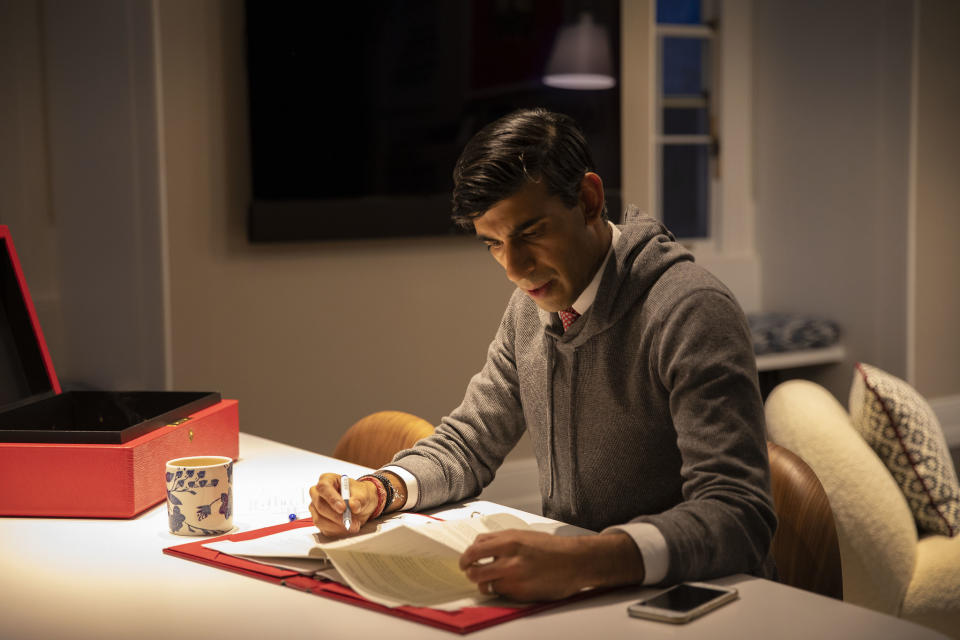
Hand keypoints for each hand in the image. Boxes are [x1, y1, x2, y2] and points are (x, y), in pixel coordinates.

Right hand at [308, 473, 378, 536]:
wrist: (361, 504)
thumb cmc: (359, 494)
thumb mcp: (363, 494)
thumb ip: (359, 499)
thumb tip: (353, 505)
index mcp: (327, 480)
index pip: (323, 487)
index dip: (332, 498)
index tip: (343, 508)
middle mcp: (318, 493)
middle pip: (320, 505)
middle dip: (336, 516)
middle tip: (351, 521)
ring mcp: (316, 507)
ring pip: (320, 519)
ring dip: (337, 526)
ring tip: (353, 526)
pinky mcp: (319, 520)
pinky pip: (323, 529)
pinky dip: (336, 531)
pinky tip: (347, 529)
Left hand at [458, 530, 645, 601]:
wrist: (574, 561)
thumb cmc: (550, 548)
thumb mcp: (523, 535)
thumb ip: (500, 540)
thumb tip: (479, 546)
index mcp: (509, 541)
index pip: (474, 549)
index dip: (466, 557)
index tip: (465, 561)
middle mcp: (509, 559)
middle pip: (474, 569)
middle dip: (470, 572)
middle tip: (471, 572)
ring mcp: (514, 578)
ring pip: (485, 584)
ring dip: (484, 583)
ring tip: (490, 580)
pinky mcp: (521, 593)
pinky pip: (501, 593)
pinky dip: (501, 590)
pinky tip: (509, 584)